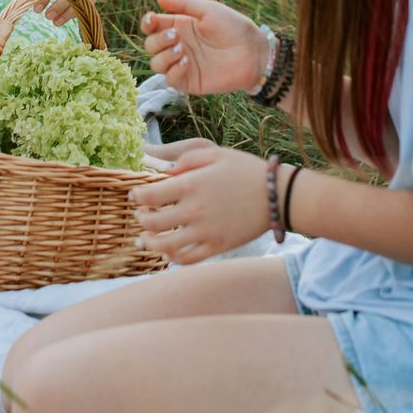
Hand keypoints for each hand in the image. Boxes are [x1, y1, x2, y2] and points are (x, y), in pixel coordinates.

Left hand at [128, 144, 270, 264]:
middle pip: (152, 223)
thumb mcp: (214, 153)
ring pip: (164, 246)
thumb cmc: (244, 169)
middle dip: (140, 219)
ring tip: (144, 239)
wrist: (277, 194)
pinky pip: (187, 259)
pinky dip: (172, 258)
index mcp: (191, 185)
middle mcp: (194, 210)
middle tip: (141, 214)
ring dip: (149, 243)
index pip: (149, 196)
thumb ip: (184, 158)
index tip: (135, 196)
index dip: (136, 196)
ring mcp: (205, 232)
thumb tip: (162, 170)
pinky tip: (167, 250)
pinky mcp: (217, 247)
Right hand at [140, 0, 268, 95]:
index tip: (152, 19)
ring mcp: (182, 64)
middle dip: (158, 40)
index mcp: (179, 26)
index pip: (152, 26)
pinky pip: (169, 80)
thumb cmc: (235, 27)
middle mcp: (178, 45)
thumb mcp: (208, 10)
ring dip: (164, 56)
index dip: (147, 23)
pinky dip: (173, 71)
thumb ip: (181, 4)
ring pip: (155, 64)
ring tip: (182, 50)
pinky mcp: (189, 81)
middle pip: (150, 45)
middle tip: (176, 36)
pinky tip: (187, 62)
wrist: (254, 53)